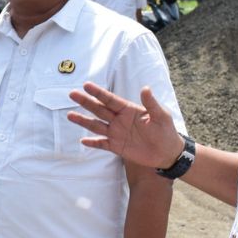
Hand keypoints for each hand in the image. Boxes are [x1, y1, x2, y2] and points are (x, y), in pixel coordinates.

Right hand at [67, 82, 182, 169]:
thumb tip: (145, 88)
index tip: (86, 85)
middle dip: (86, 102)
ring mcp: (116, 133)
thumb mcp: (161, 115)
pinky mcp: (117, 147)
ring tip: (70, 115)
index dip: (98, 93)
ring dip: (83, 121)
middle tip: (72, 94)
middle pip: (99, 110)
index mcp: (128, 110)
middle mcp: (119, 120)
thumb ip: (151, 103)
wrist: (168, 152)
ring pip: (96, 125)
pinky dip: (93, 143)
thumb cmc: (166, 131)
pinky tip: (83, 140)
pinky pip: (102, 144)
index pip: (110, 99)